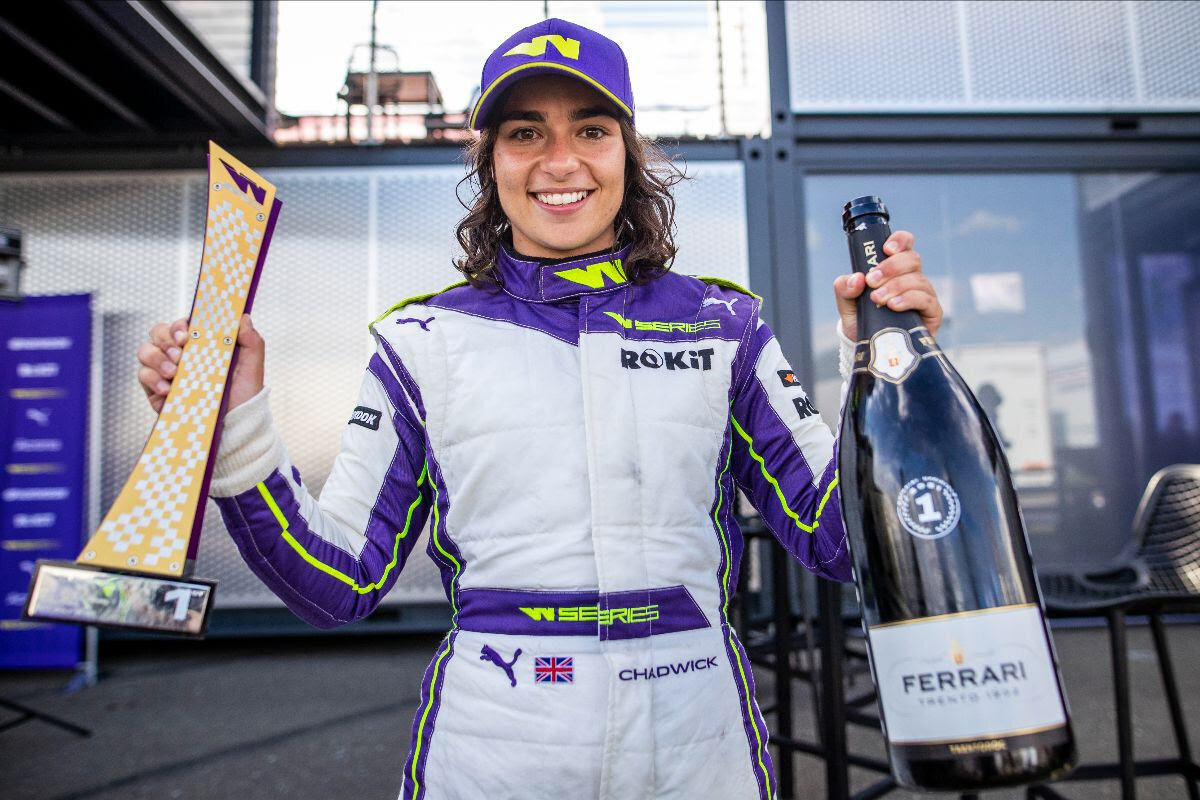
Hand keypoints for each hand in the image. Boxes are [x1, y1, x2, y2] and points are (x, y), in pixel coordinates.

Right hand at [136, 314, 264, 413]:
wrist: (233, 424)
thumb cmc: (242, 394)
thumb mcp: (251, 367)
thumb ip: (251, 341)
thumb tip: (243, 317)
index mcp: (201, 344)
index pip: (183, 324)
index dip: (179, 324)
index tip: (186, 334)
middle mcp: (181, 354)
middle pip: (159, 332)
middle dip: (165, 340)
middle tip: (179, 355)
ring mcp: (166, 370)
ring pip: (146, 351)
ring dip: (156, 358)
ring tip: (173, 373)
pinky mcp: (156, 389)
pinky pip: (143, 375)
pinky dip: (152, 379)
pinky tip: (167, 389)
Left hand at [833, 230, 942, 339]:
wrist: (870, 349)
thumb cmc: (863, 321)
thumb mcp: (847, 304)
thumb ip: (844, 288)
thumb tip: (856, 278)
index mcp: (894, 269)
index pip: (905, 245)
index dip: (899, 241)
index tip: (886, 249)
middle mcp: (912, 278)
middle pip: (912, 259)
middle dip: (891, 267)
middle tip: (872, 281)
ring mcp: (923, 295)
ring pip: (918, 279)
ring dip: (896, 286)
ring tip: (877, 300)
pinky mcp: (931, 313)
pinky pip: (926, 299)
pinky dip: (908, 299)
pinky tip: (894, 305)